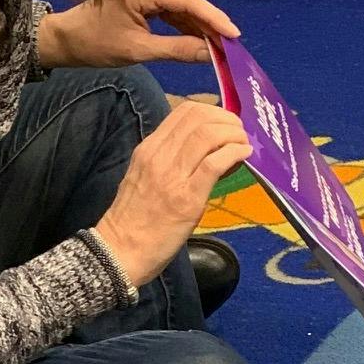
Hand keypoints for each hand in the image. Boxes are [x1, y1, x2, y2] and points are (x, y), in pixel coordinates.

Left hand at [38, 0, 238, 69]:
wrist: (63, 41)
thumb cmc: (95, 45)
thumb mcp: (138, 50)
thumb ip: (177, 50)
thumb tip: (212, 55)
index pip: (187, 1)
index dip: (214, 18)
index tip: (235, 36)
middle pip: (187, 2)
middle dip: (210, 24)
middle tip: (231, 45)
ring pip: (181, 7)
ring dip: (199, 26)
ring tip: (220, 46)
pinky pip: (170, 11)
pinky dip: (185, 26)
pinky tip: (200, 40)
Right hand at [95, 102, 250, 288]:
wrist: (119, 251)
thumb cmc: (135, 219)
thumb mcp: (145, 177)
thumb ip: (169, 160)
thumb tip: (204, 149)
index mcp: (149, 149)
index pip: (183, 112)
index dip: (212, 112)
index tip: (226, 123)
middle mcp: (159, 156)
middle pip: (199, 119)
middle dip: (227, 120)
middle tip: (239, 132)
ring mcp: (172, 176)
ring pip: (208, 135)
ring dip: (234, 135)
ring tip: (244, 143)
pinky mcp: (187, 197)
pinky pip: (215, 163)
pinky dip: (235, 153)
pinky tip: (244, 156)